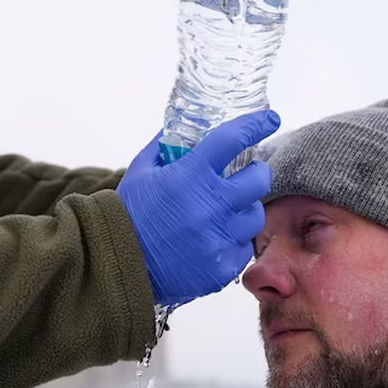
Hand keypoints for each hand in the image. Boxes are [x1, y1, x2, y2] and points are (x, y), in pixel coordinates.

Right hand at [118, 110, 279, 306]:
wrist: (116, 265)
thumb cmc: (129, 215)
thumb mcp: (141, 172)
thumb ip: (164, 147)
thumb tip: (184, 131)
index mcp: (190, 176)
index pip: (232, 139)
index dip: (255, 124)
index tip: (270, 119)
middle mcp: (210, 207)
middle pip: (259, 180)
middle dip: (257, 172)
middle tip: (249, 173)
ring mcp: (218, 239)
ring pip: (255, 216)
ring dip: (246, 208)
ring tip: (229, 210)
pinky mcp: (221, 268)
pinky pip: (243, 248)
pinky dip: (233, 241)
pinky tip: (216, 238)